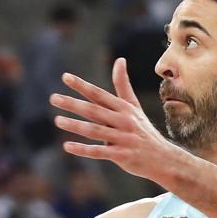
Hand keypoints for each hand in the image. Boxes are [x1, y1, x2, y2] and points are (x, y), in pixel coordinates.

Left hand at [51, 57, 179, 181]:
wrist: (163, 158)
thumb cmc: (142, 130)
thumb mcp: (134, 106)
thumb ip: (123, 85)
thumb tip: (120, 59)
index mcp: (124, 108)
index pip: (100, 95)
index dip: (82, 86)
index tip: (65, 77)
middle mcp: (124, 121)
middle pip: (95, 111)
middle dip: (73, 104)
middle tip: (53, 98)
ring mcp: (123, 138)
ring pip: (95, 131)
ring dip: (75, 126)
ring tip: (57, 120)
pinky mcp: (122, 155)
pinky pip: (100, 152)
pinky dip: (83, 149)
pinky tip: (67, 146)